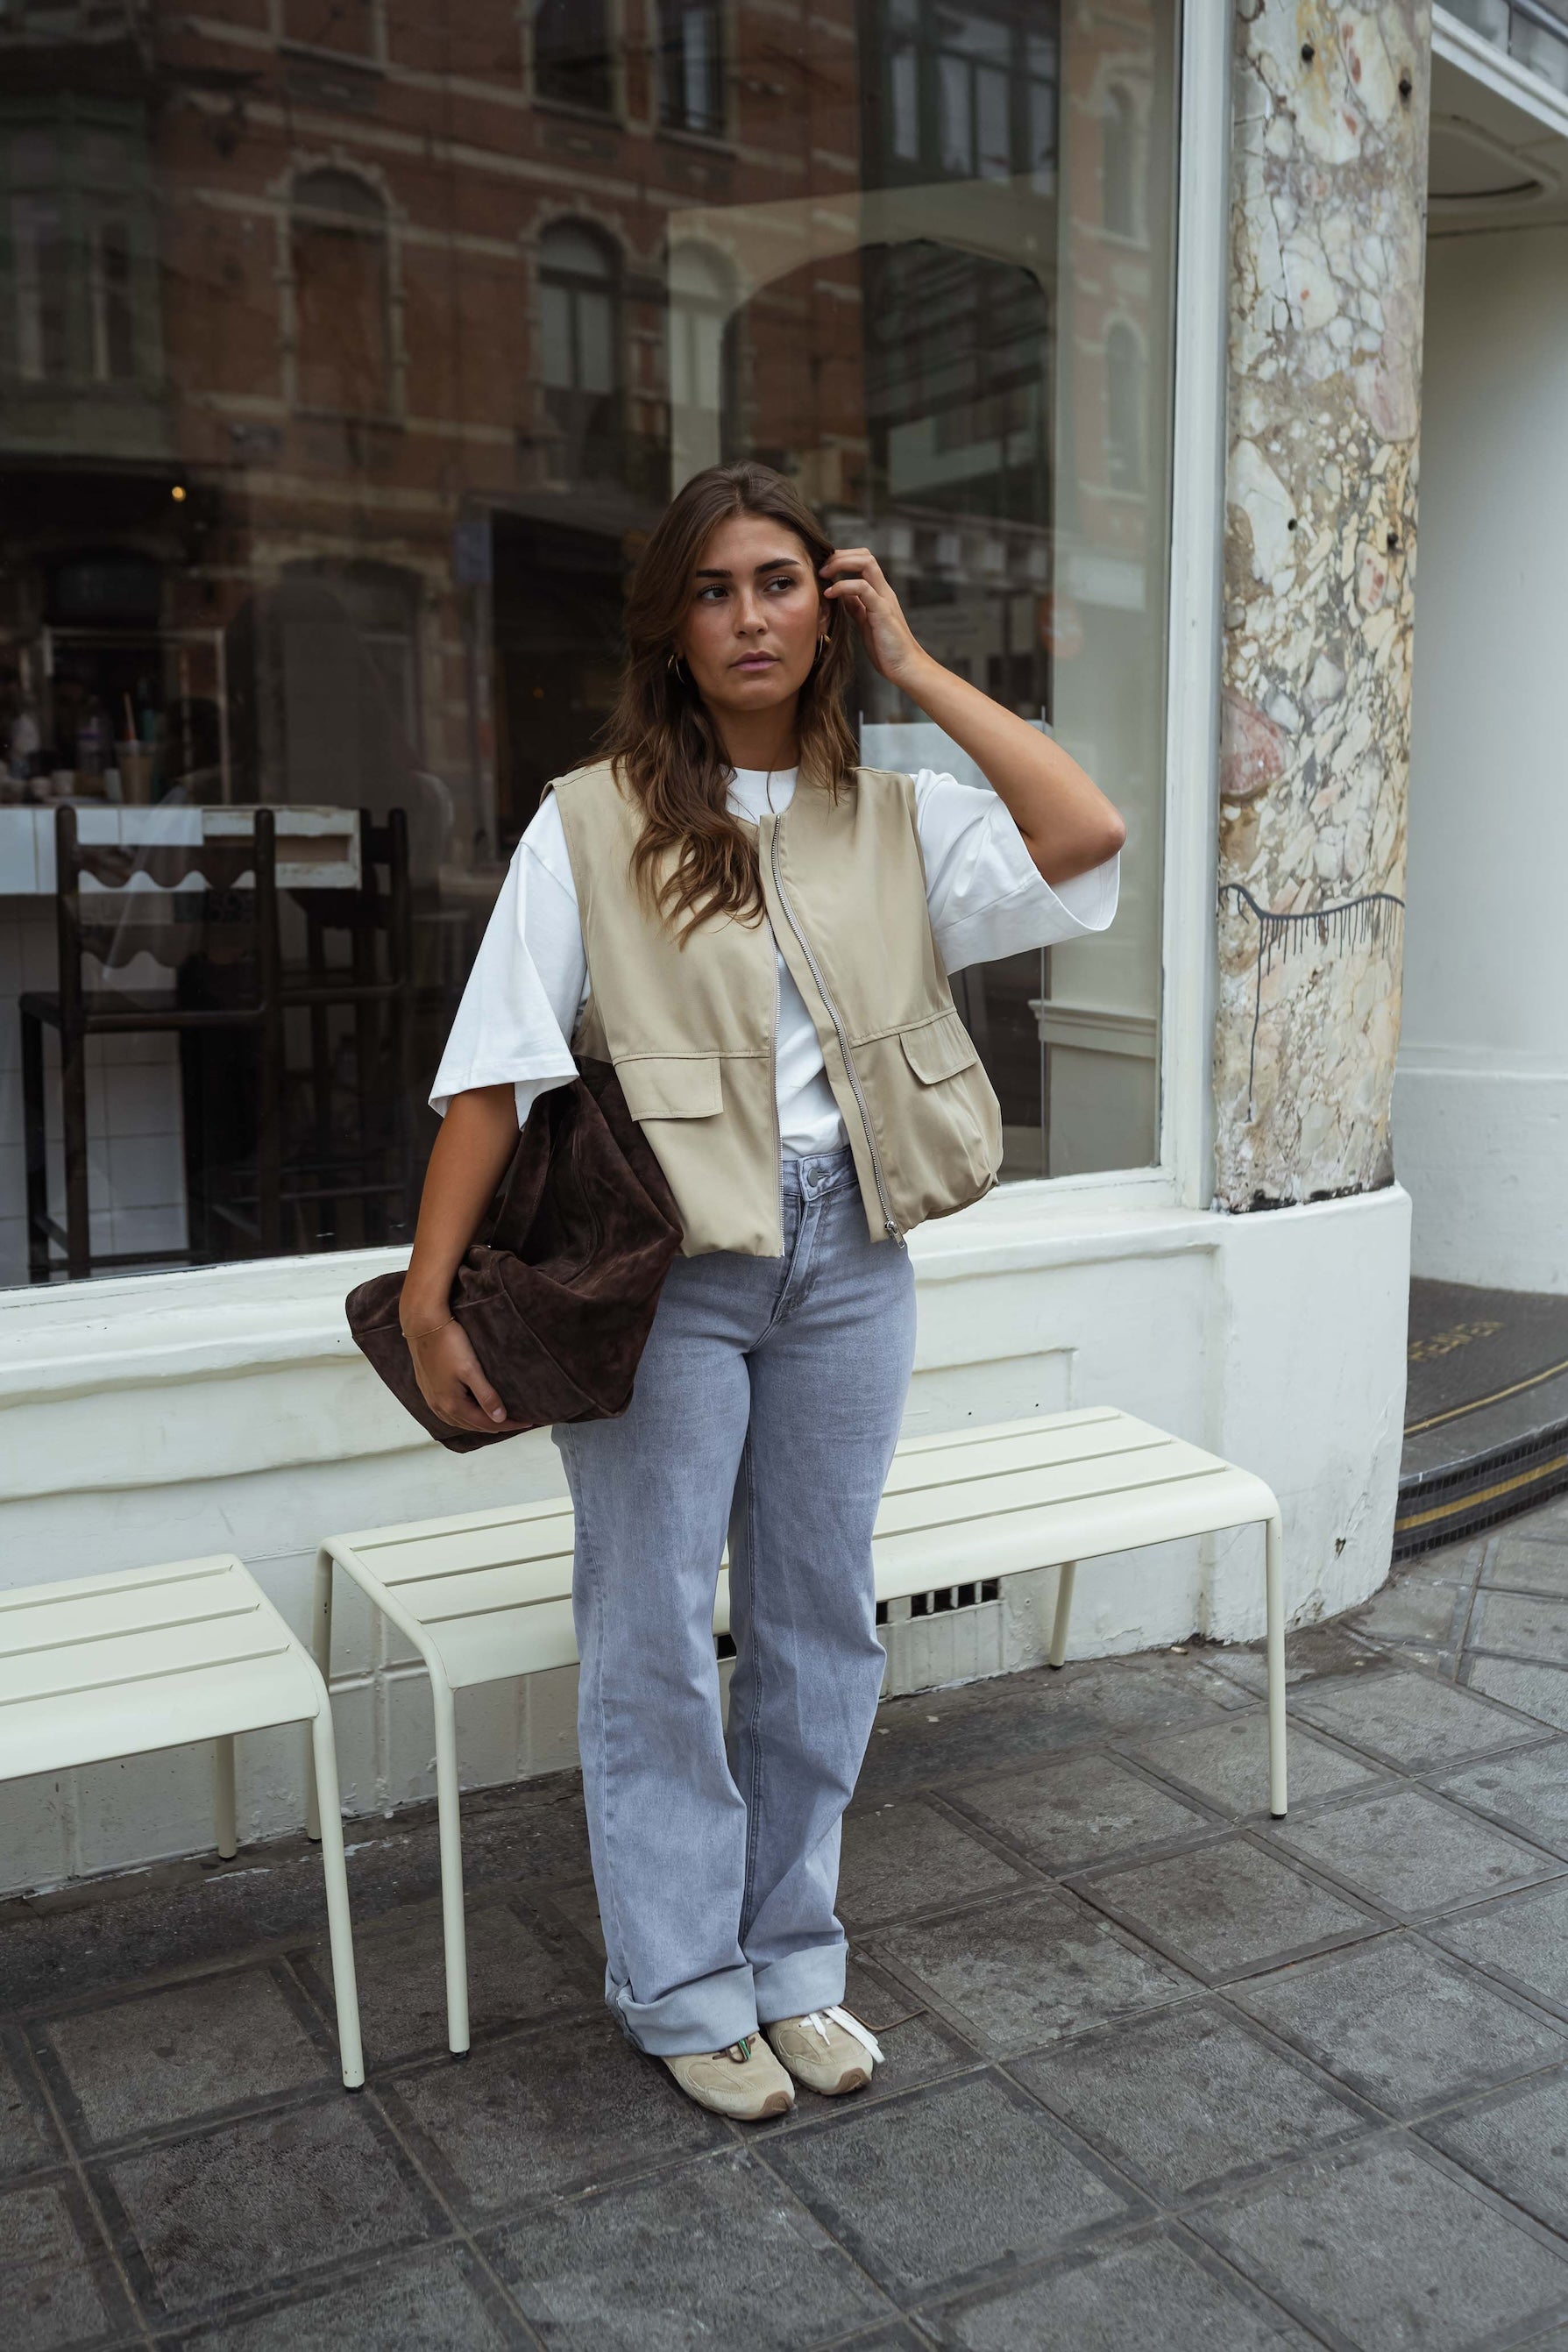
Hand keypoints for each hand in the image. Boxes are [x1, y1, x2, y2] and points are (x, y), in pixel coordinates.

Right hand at [405, 1317, 522, 1435]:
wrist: (422, 1325)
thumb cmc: (448, 1343)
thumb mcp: (471, 1370)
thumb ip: (486, 1396)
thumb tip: (500, 1419)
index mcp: (452, 1404)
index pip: (487, 1423)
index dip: (509, 1424)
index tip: (527, 1422)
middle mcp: (440, 1407)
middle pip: (474, 1425)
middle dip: (496, 1425)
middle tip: (516, 1421)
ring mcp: (432, 1399)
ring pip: (460, 1421)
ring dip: (479, 1422)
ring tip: (497, 1419)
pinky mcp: (428, 1390)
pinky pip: (448, 1413)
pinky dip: (464, 1415)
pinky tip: (470, 1409)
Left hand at [820, 548, 927, 687]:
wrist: (906, 667)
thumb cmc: (887, 649)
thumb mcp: (866, 622)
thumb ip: (856, 606)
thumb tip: (841, 595)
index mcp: (879, 593)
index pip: (863, 561)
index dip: (842, 559)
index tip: (823, 570)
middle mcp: (883, 591)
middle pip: (865, 555)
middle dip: (840, 555)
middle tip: (821, 568)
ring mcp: (884, 599)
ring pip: (866, 563)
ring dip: (841, 563)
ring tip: (823, 575)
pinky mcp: (882, 611)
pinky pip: (862, 588)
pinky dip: (843, 586)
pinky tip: (829, 594)